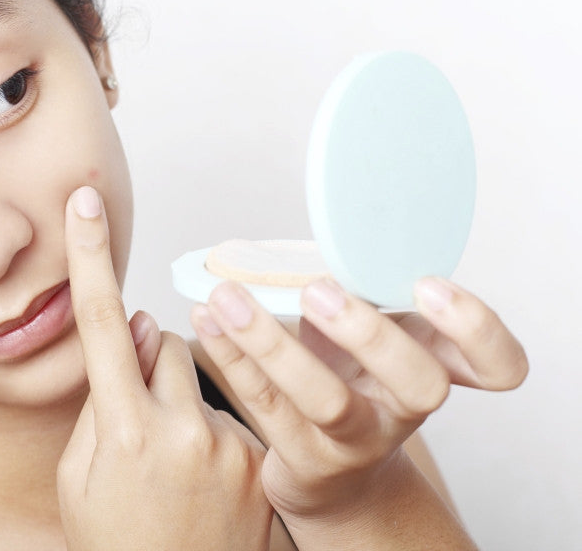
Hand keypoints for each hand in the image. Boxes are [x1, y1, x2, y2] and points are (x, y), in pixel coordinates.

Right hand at [57, 186, 272, 550]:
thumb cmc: (114, 542)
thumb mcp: (79, 478)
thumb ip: (101, 400)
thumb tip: (136, 336)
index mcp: (121, 431)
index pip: (103, 324)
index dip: (90, 260)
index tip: (85, 205)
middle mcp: (181, 429)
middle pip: (170, 346)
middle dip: (153, 363)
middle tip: (142, 418)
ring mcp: (229, 447)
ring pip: (204, 379)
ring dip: (184, 399)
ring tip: (175, 464)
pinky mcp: (264, 464)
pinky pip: (235, 416)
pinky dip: (213, 434)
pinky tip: (204, 484)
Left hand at [191, 277, 526, 529]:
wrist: (332, 477)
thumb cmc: (349, 384)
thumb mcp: (367, 341)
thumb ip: (358, 294)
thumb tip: (306, 224)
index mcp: (433, 367)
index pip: (496, 364)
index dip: (477, 328)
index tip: (428, 284)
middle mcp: (403, 408)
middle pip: (420, 383)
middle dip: (371, 333)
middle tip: (319, 291)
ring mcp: (357, 440)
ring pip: (325, 400)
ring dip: (272, 343)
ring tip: (228, 298)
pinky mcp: (306, 460)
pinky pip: (265, 405)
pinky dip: (231, 355)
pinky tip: (205, 318)